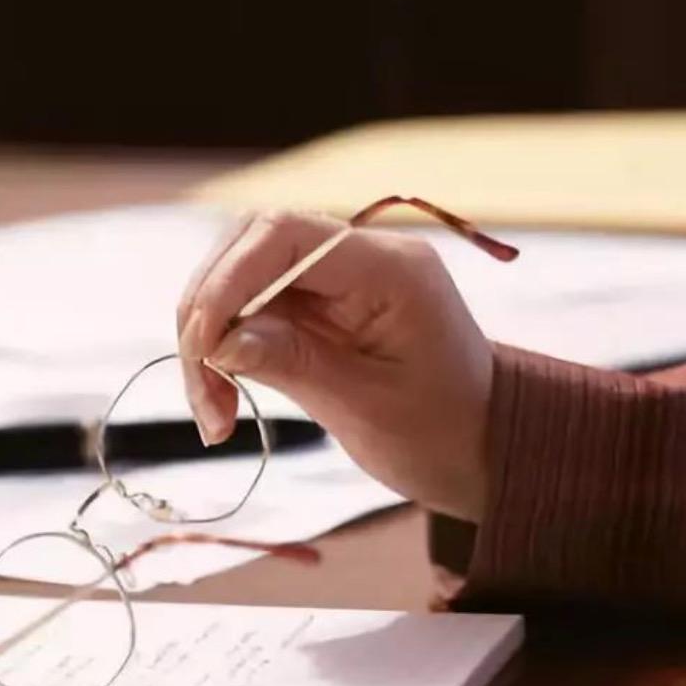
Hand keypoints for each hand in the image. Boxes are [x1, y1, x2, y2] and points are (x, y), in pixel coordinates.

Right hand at [176, 210, 493, 522]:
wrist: (484, 449)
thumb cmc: (442, 433)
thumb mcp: (365, 406)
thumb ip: (290, 363)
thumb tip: (216, 342)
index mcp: (389, 268)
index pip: (284, 236)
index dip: (226, 281)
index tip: (201, 348)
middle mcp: (360, 257)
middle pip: (251, 246)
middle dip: (208, 310)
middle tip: (201, 387)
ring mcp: (336, 279)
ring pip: (241, 278)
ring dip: (210, 337)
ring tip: (212, 413)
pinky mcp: (319, 306)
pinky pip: (253, 309)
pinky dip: (227, 350)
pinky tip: (222, 400)